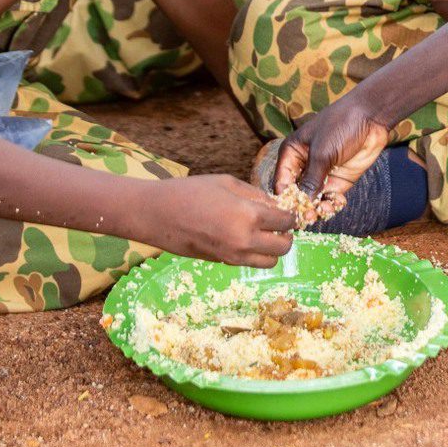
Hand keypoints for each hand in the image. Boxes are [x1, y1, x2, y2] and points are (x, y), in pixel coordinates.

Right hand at [144, 174, 296, 265]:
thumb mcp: (227, 183)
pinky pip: (249, 262)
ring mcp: (233, 255)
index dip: (290, 216)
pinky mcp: (222, 262)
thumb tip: (276, 206)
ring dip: (272, 250)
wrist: (157, 215)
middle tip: (278, 225)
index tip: (286, 211)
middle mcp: (245, 240)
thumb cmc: (191, 192)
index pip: (286, 222)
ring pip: (269, 263)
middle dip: (286, 236)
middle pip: (284, 248)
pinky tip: (243, 237)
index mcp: (249, 216)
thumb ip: (256, 195)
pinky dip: (254, 253)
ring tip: (263, 233)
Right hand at [274, 101, 390, 207]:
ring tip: (326, 210)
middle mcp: (303, 166)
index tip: (292, 213)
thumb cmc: (340, 126)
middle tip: (310, 216)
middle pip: (297, 194)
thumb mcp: (322, 153)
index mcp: (291, 154)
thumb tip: (302, 205)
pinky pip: (331, 198)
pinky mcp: (339, 180)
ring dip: (319, 208)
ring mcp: (322, 174)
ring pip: (314, 199)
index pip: (281, 182)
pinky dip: (333, 204)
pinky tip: (338, 202)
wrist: (371, 117)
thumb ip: (311, 180)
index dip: (285, 199)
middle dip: (303, 206)